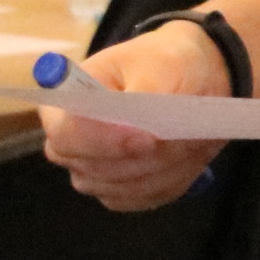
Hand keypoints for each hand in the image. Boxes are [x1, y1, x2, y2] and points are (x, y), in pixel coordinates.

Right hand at [42, 24, 229, 212]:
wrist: (190, 78)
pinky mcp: (119, 189)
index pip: (66, 134)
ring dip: (164, 167)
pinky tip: (188, 155)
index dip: (105, 141)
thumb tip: (142, 135)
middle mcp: (71, 141)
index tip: (148, 137)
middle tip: (186, 136)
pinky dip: (171, 179)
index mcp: (69, 99)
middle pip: (93, 168)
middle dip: (144, 157)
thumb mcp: (163, 66)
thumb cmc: (168, 62)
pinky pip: (141, 197)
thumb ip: (147, 100)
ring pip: (122, 187)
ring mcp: (92, 170)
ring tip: (193, 138)